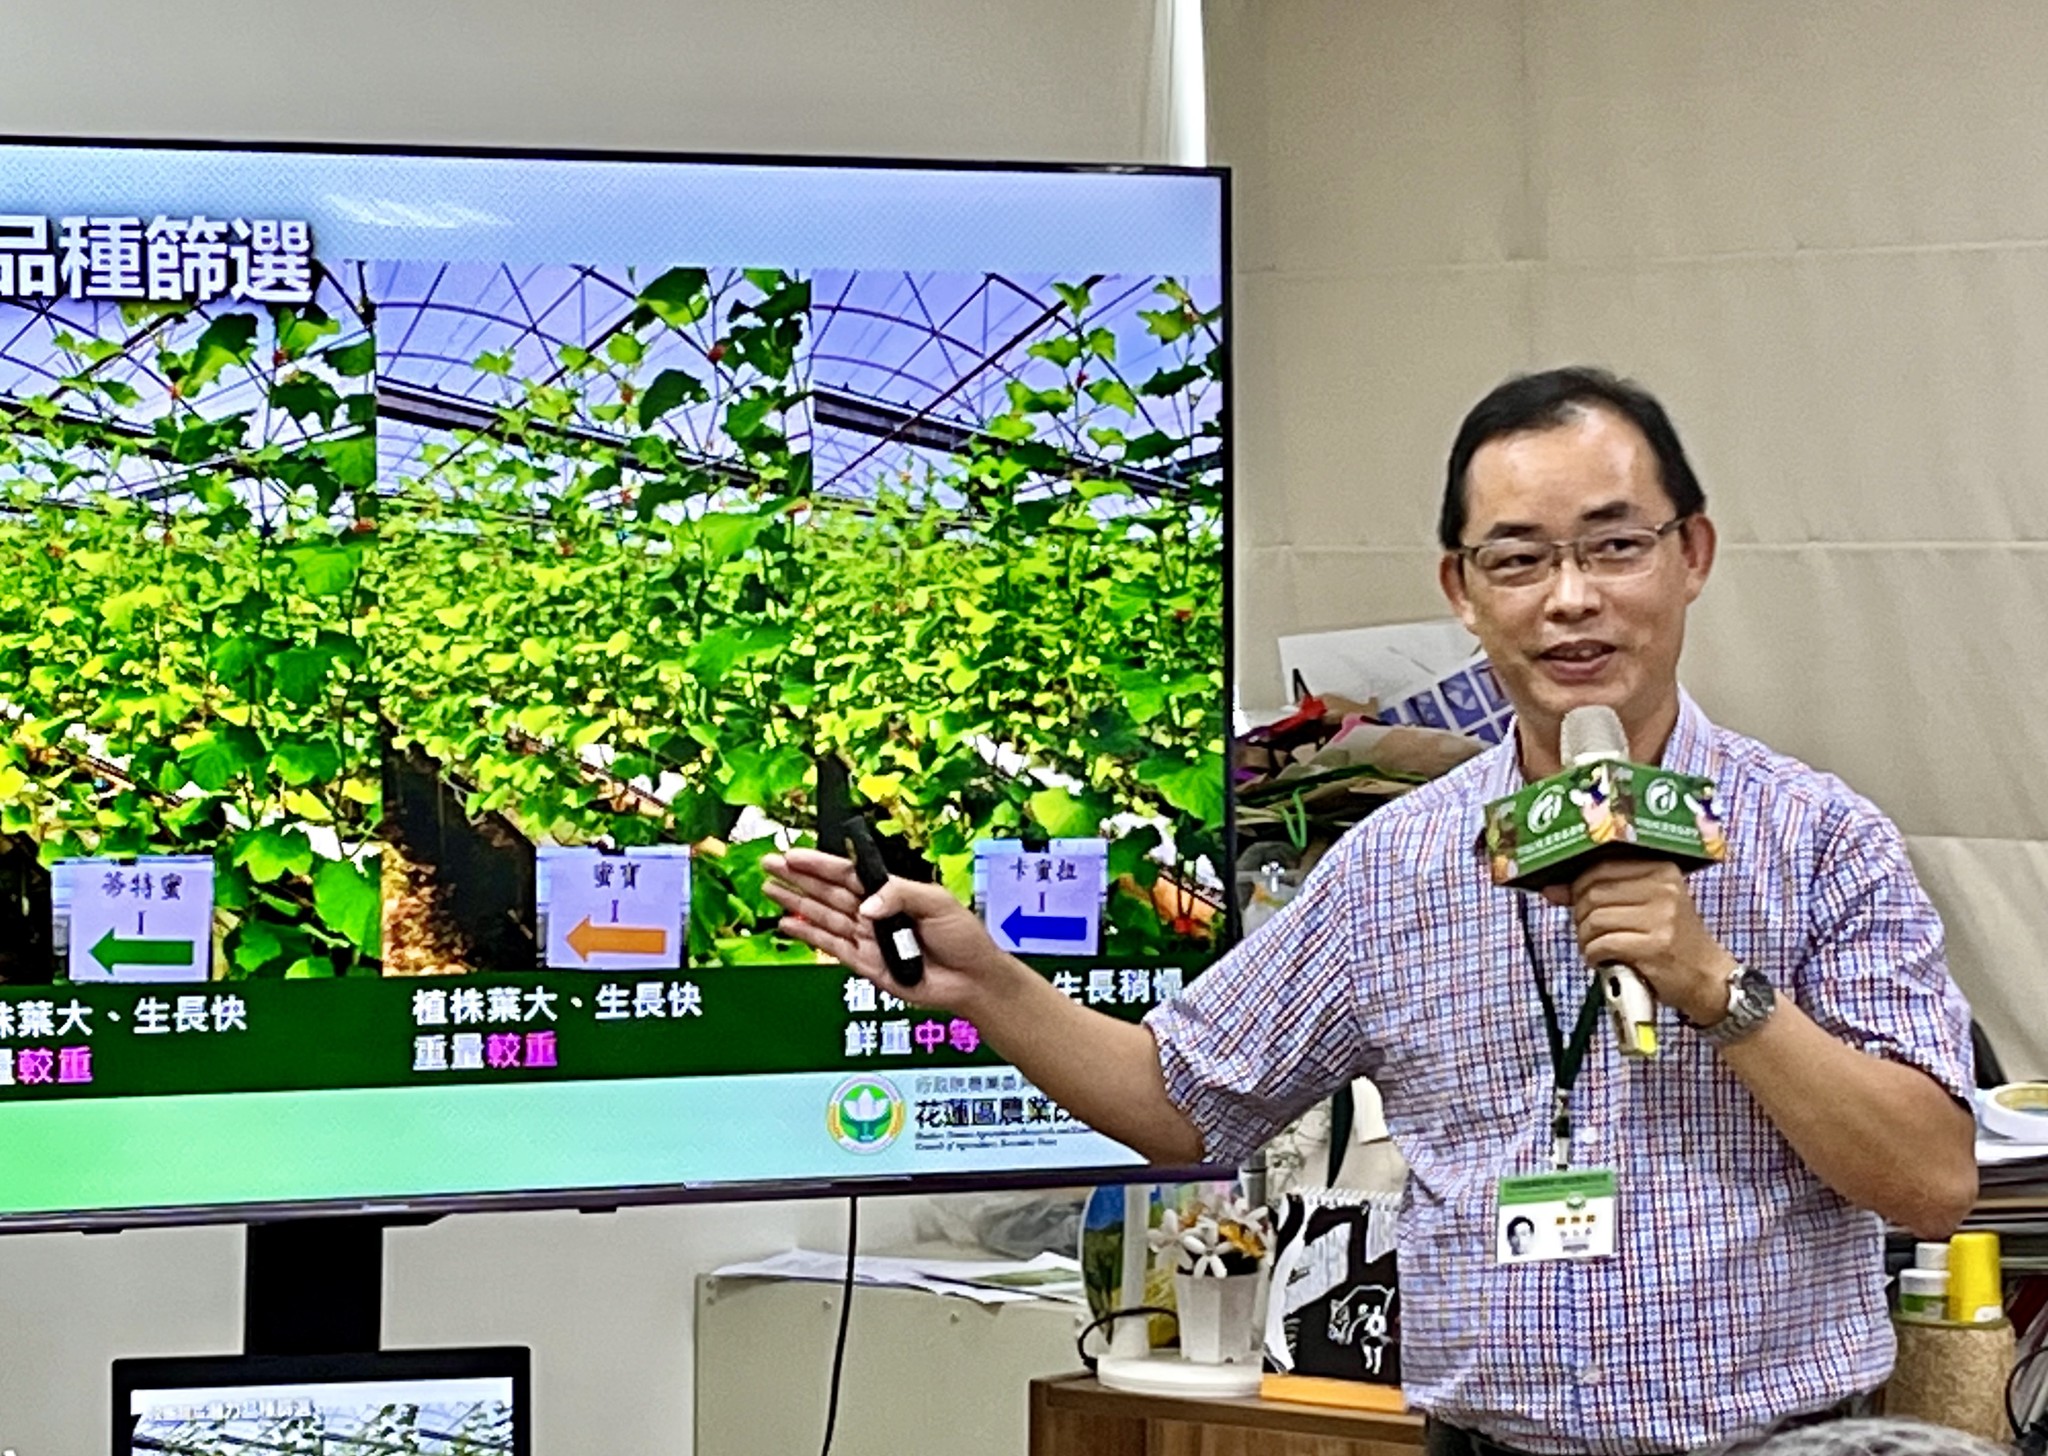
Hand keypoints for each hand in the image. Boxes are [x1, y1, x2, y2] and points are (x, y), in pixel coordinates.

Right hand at [762, 847, 1025, 1015]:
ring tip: (770, 890)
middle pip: (828, 891)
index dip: (819, 864)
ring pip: (823, 917)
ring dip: (796, 903)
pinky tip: (789, 924)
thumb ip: (898, 895)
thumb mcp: (937, 902)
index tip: (794, 854)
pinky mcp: (866, 965)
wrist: (972, 979)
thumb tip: (866, 906)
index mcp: (891, 892)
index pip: (847, 873)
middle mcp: (875, 913)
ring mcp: (867, 939)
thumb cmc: (963, 937)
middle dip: (797, 878)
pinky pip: (831, 947)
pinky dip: (809, 936)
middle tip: (769, 864)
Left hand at [1542, 858, 1735, 1023]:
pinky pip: (1604, 944)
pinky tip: (1602, 960)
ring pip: (1595, 919)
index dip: (1576, 886)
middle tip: (1586, 932)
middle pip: (1593, 893)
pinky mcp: (1656, 945)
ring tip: (1594, 948)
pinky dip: (1594, 955)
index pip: (1601, 868)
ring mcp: (1661, 917)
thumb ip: (1600, 893)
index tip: (1569, 901)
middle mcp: (1663, 888)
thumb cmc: (1669, 940)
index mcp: (1660, 870)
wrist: (1707, 977)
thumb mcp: (1644, 907)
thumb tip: (1551, 889)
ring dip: (1585, 938)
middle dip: (1579, 916)